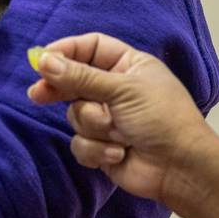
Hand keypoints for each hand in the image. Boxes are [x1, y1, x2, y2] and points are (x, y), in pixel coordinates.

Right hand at [27, 32, 216, 205]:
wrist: (181, 169)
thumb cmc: (163, 120)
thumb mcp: (123, 90)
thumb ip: (81, 77)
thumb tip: (44, 60)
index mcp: (129, 65)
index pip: (90, 48)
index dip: (66, 51)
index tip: (41, 59)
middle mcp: (116, 89)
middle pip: (74, 80)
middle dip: (59, 89)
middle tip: (37, 94)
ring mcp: (108, 119)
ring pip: (76, 115)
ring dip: (95, 127)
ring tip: (119, 134)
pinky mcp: (102, 147)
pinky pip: (80, 143)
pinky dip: (98, 150)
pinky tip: (119, 154)